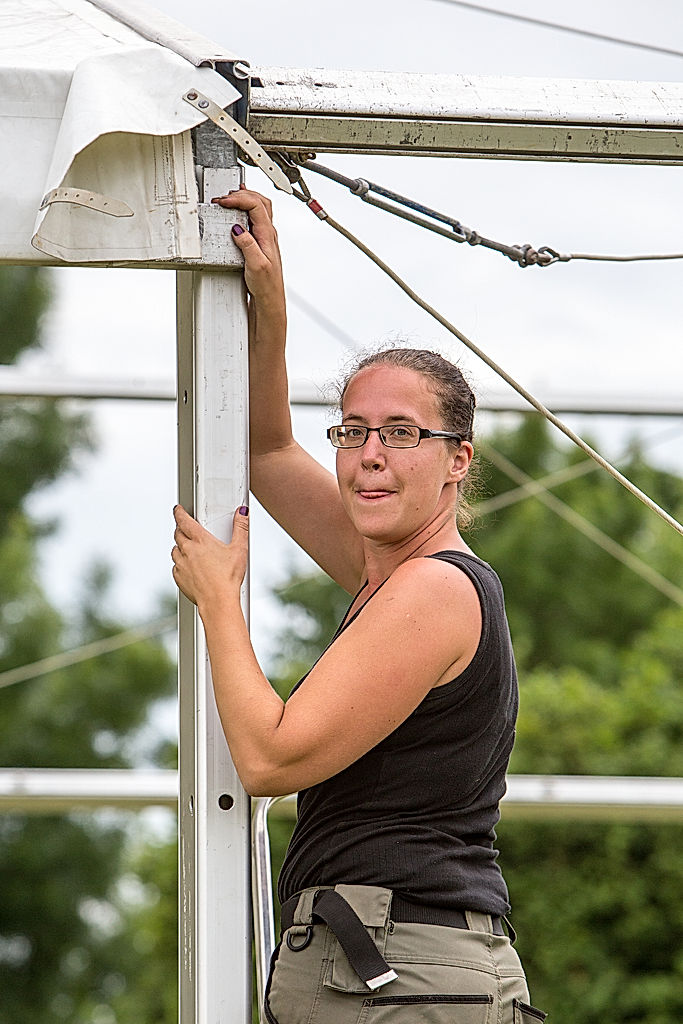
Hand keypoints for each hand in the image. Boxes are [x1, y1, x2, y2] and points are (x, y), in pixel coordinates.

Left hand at [171, 505, 248, 610]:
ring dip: (180, 547)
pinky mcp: (179, 578)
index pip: (184, 521)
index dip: (179, 513)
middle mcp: (187, 551)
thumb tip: (242, 513)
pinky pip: (176, 567)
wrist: (218, 601)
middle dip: (180, 529)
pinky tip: (190, 567)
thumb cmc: (228, 578)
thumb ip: (240, 528)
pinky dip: (180, 564)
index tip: (178, 509)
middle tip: (185, 528)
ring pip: (175, 550)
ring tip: (189, 549)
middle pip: (177, 534)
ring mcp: (181, 565)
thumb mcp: (239, 549)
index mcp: (200, 541)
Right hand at [211, 186, 285, 323]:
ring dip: (244, 198)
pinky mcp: (259, 242)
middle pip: (259, 201)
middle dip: (241, 194)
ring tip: (229, 198)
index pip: (256, 206)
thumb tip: (237, 229)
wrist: (270, 299)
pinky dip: (245, 208)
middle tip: (224, 198)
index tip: (224, 202)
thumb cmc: (266, 286)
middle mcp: (268, 233)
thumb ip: (247, 245)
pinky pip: (255, 217)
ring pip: (259, 207)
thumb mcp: (256, 266)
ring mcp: (265, 236)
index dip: (239, 199)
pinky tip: (238, 210)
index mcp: (268, 235)